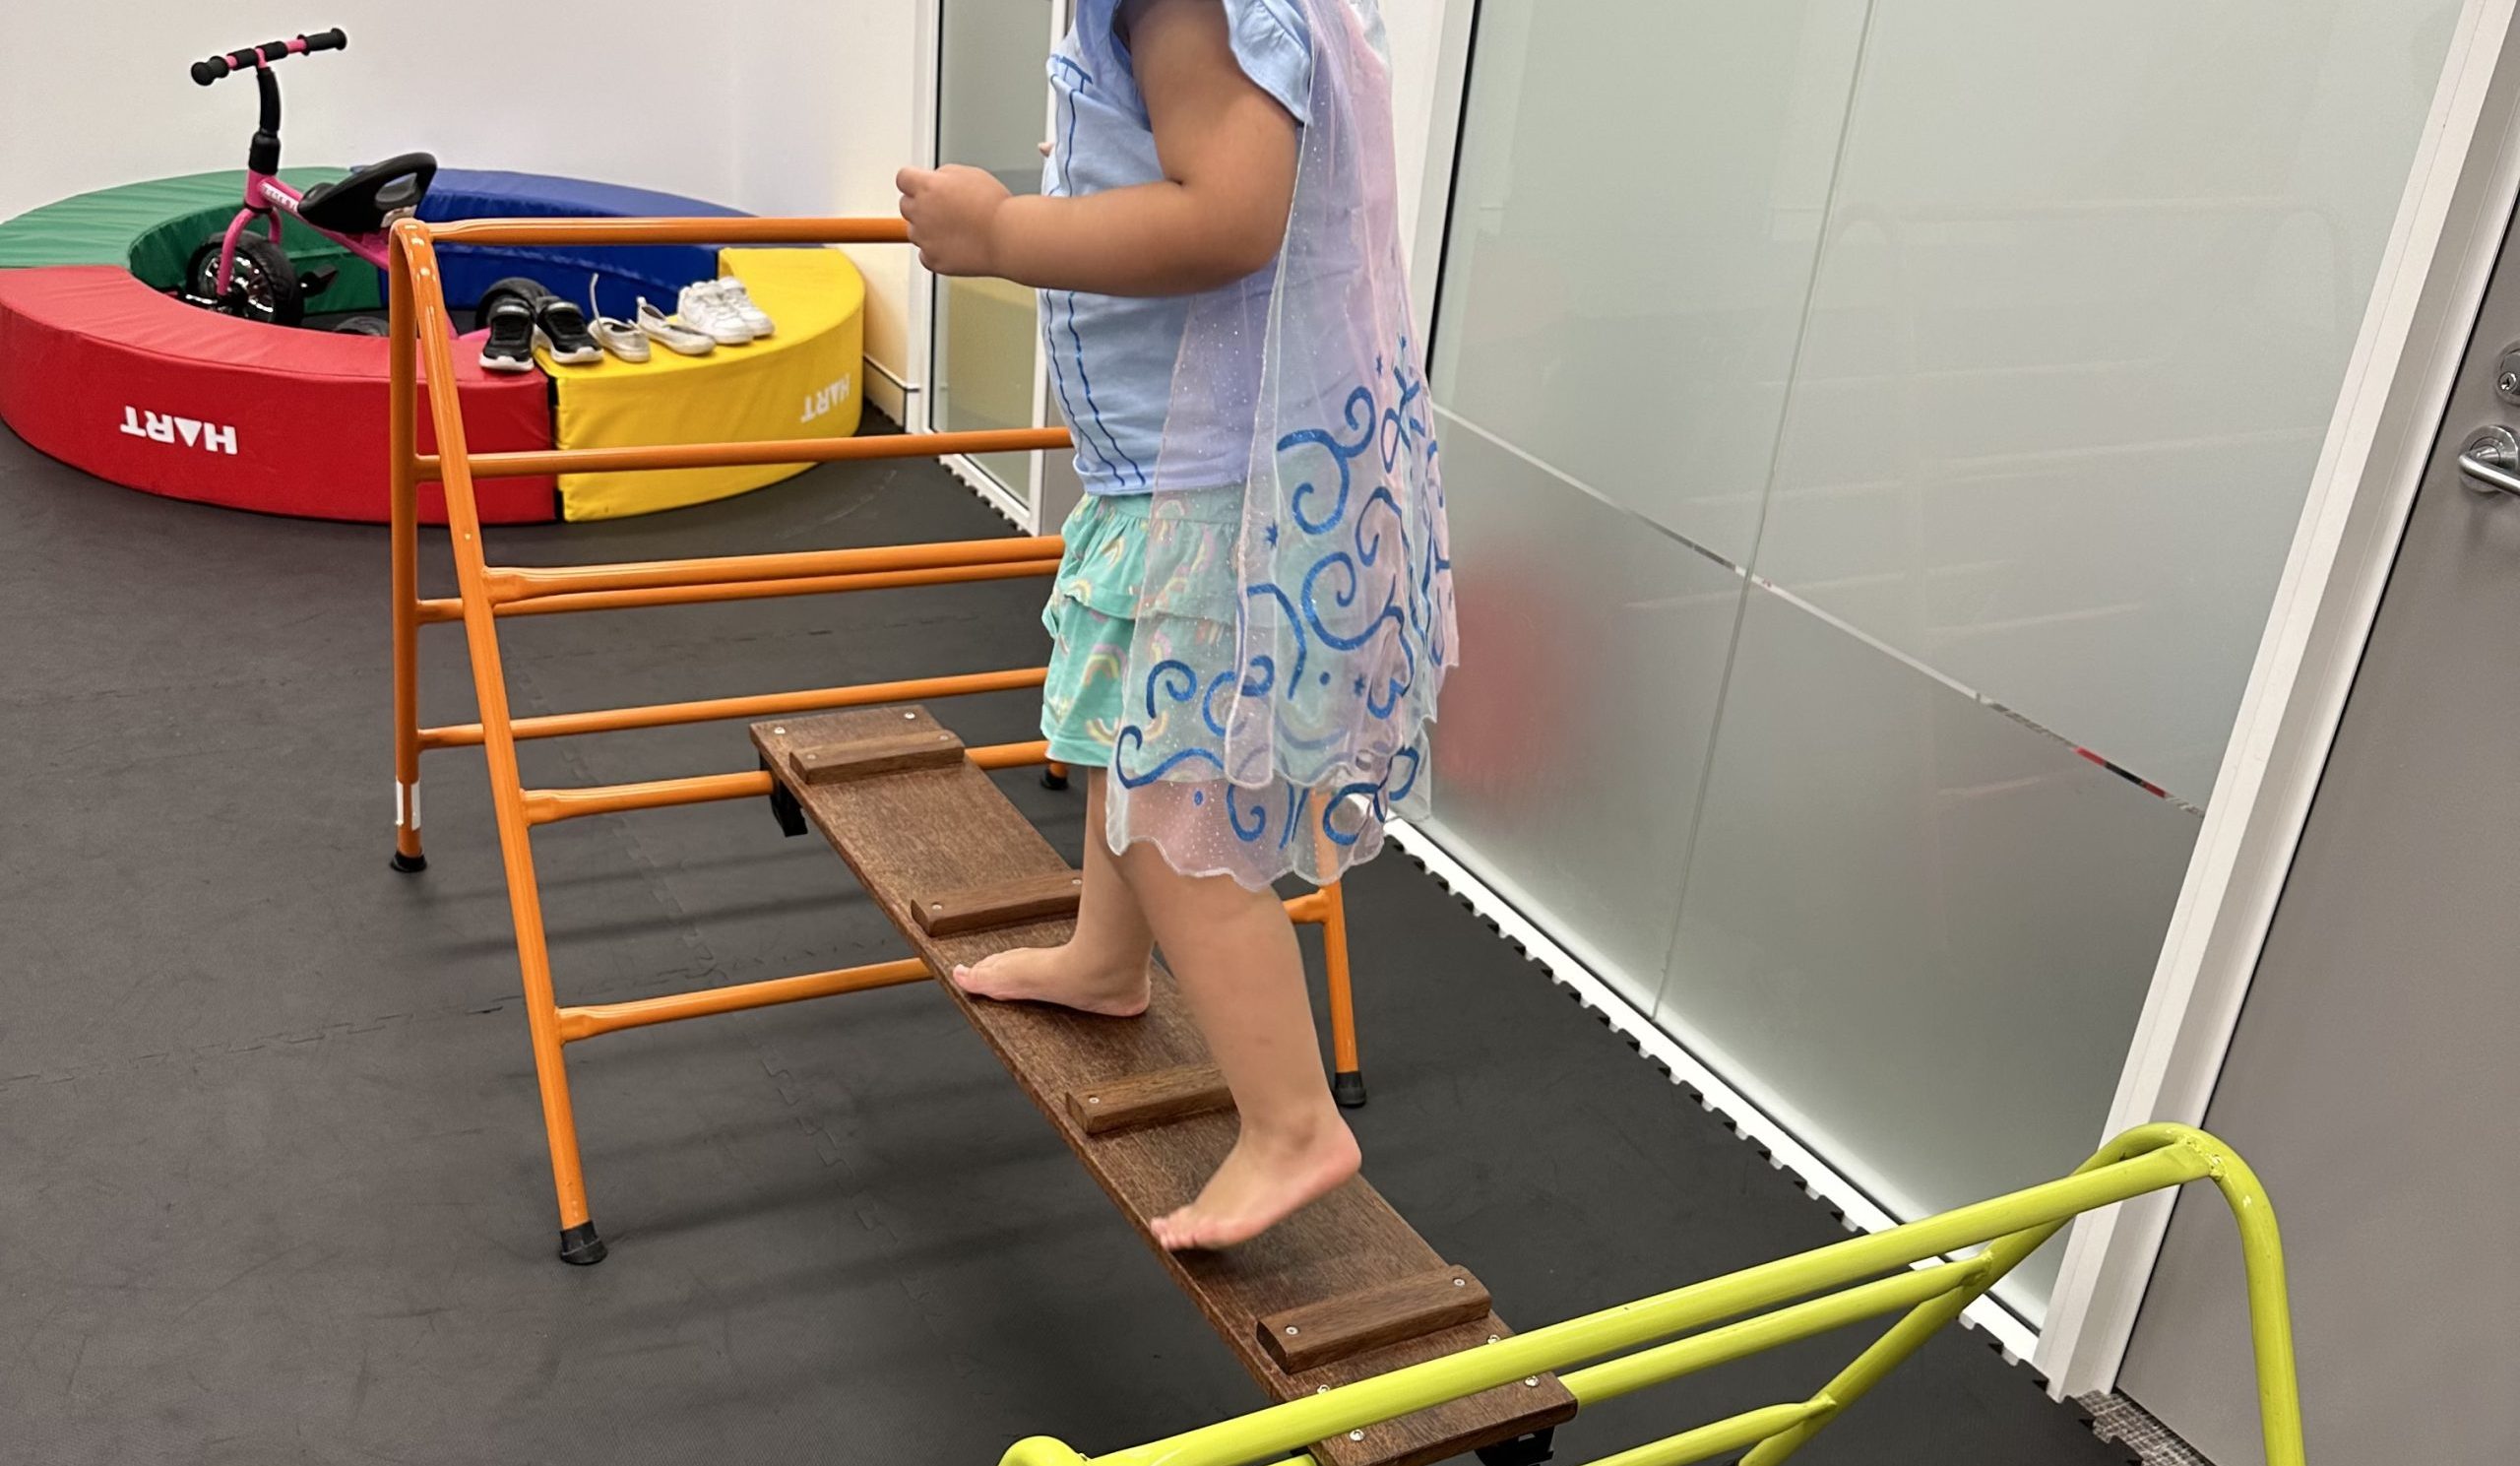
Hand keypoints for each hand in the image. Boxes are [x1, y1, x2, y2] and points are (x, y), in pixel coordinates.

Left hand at [897, 165, 1011, 276]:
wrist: (1008, 237)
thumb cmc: (994, 206)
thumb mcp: (969, 173)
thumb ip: (943, 175)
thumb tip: (934, 180)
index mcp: (927, 186)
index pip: (903, 178)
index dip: (913, 181)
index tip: (919, 186)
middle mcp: (920, 211)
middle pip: (905, 205)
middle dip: (920, 205)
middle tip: (944, 209)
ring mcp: (924, 238)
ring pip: (915, 231)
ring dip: (928, 229)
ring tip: (956, 229)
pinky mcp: (932, 260)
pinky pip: (925, 254)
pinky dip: (936, 251)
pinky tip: (955, 245)